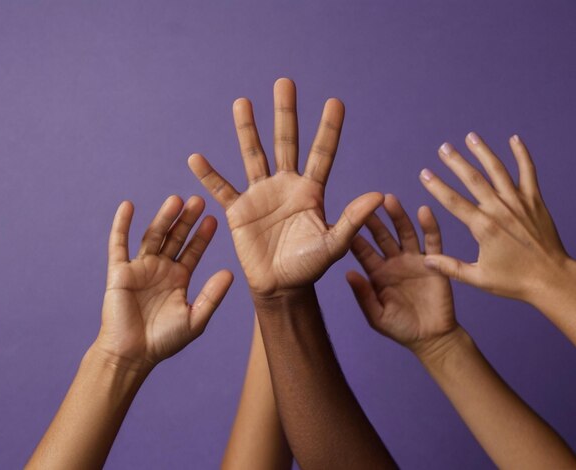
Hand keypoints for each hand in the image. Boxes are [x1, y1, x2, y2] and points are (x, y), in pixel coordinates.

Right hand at [95, 195, 232, 367]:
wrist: (132, 355)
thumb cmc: (164, 341)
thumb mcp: (195, 318)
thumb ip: (212, 296)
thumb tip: (230, 273)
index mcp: (179, 278)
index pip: (193, 250)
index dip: (202, 236)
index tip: (213, 219)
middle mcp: (160, 269)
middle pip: (175, 238)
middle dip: (186, 220)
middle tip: (198, 200)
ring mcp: (140, 268)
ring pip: (152, 237)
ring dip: (162, 218)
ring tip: (175, 200)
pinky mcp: (119, 272)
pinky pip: (119, 244)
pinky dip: (122, 225)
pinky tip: (128, 206)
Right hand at [188, 78, 382, 296]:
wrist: (281, 287)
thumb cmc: (309, 267)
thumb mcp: (334, 245)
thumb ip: (352, 220)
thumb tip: (379, 195)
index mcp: (311, 191)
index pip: (322, 153)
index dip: (329, 129)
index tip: (335, 101)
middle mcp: (286, 186)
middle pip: (286, 142)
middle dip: (286, 113)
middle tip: (285, 82)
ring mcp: (261, 195)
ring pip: (254, 155)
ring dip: (247, 130)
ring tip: (243, 102)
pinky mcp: (238, 211)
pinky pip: (222, 189)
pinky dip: (209, 175)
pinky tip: (196, 158)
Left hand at [347, 194, 456, 350]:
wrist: (431, 339)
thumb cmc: (401, 329)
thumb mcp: (377, 315)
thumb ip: (363, 295)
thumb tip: (347, 273)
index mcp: (377, 273)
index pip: (364, 251)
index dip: (355, 238)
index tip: (343, 221)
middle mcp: (394, 262)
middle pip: (383, 236)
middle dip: (374, 221)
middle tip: (365, 202)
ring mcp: (414, 260)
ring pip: (405, 233)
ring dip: (398, 217)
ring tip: (390, 200)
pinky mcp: (435, 262)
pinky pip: (432, 241)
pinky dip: (429, 226)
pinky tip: (423, 211)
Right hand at [418, 133, 570, 302]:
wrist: (552, 279)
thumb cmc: (515, 280)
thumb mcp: (478, 277)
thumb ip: (450, 267)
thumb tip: (425, 261)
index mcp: (484, 228)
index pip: (454, 202)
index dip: (437, 186)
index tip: (425, 173)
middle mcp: (500, 210)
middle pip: (473, 179)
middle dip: (456, 161)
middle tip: (443, 148)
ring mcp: (519, 203)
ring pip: (498, 171)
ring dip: (483, 152)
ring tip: (471, 137)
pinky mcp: (535, 202)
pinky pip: (528, 173)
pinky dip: (522, 155)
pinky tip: (514, 139)